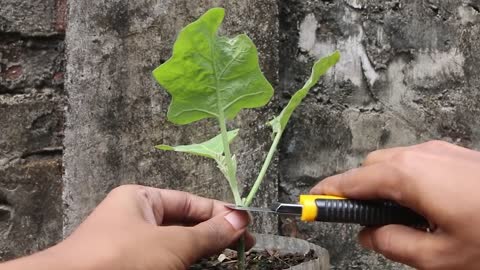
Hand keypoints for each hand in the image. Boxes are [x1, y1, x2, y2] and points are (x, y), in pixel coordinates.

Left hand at [1, 185, 252, 269]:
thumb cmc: (120, 260)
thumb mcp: (171, 245)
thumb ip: (207, 234)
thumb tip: (240, 220)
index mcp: (141, 200)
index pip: (190, 202)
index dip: (220, 212)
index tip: (246, 225)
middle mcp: (135, 219)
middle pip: (184, 224)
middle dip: (214, 235)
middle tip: (244, 246)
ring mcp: (131, 246)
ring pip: (175, 246)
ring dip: (201, 252)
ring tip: (229, 257)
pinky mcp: (130, 266)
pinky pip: (164, 261)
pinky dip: (184, 263)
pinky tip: (202, 266)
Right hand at [310, 140, 479, 269]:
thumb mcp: (440, 257)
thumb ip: (394, 244)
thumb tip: (369, 235)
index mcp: (410, 175)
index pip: (353, 181)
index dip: (329, 192)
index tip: (312, 201)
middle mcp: (423, 155)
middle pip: (372, 167)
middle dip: (360, 191)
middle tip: (363, 221)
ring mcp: (442, 151)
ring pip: (396, 163)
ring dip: (386, 186)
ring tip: (400, 219)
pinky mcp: (457, 156)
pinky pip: (419, 163)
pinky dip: (407, 181)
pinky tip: (425, 207)